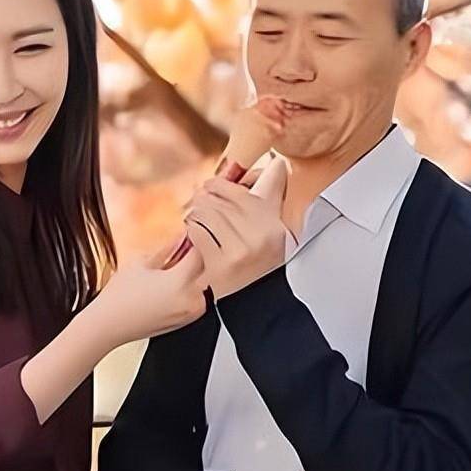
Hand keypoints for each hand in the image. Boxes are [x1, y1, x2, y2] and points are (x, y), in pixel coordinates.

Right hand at [92, 241, 207, 346]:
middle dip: (191, 260)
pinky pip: (194, 301)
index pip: (199, 255)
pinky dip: (186, 291)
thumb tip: (179, 239)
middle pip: (202, 271)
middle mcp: (189, 300)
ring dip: (190, 277)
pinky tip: (167, 287)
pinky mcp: (183, 323)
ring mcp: (188, 314)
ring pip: (200, 287)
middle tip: (177, 252)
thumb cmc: (120, 297)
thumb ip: (166, 249)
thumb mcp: (142, 263)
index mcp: (179, 282)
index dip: (192, 243)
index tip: (186, 238)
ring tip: (170, 272)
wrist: (109, 324)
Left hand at [182, 156, 287, 298]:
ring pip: (206, 213)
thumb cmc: (262, 265)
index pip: (239, 192)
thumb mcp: (275, 231)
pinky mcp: (221, 265)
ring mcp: (240, 251)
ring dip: (196, 212)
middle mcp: (259, 236)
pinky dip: (192, 229)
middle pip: (219, 201)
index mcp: (273, 225)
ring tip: (196, 216)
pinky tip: (194, 231)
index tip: (211, 185)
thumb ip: (273, 197)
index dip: (220, 185)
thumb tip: (278, 165)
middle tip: (199, 199)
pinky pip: (197, 233)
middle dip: (204, 198)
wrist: (257, 304)